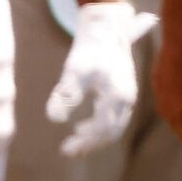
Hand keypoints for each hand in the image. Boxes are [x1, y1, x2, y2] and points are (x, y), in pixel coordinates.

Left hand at [47, 0, 153, 156]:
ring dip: (94, 136)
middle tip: (67, 150)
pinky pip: (114, 117)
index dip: (85, 142)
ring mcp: (127, 96)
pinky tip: (81, 127)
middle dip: (90, 143)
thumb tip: (54, 119)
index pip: (104, 129)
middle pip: (111, 131)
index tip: (66, 149)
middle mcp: (127, 99)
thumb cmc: (90, 50)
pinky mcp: (122, 92)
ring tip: (73, 140)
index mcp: (118, 96)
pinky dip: (99, 126)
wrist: (106, 30)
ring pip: (114, 125)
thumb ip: (66, 94)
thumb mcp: (74, 70)